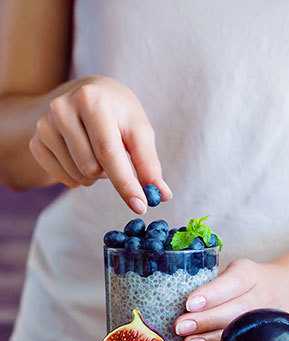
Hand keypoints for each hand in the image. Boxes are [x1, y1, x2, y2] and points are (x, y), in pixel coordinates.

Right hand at [29, 76, 170, 212]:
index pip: (109, 152)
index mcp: (92, 101)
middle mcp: (62, 109)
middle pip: (92, 168)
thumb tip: (162, 195)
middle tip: (116, 155)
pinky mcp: (35, 140)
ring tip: (98, 152)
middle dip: (111, 173)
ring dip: (96, 175)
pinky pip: (62, 178)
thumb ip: (149, 163)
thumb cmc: (120, 115)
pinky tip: (82, 157)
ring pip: (78, 176)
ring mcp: (44, 125)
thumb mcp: (139, 131)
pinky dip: (79, 177)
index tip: (141, 206)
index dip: (126, 183)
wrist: (89, 94)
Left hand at [174, 259, 288, 340]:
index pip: (233, 282)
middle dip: (206, 320)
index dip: (211, 293)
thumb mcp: (239, 271)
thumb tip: (170, 300)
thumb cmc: (253, 281)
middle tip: (179, 327)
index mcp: (251, 275)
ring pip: (240, 332)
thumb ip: (214, 283)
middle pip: (235, 310)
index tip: (190, 303)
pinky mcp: (267, 338)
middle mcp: (262, 297)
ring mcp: (267, 320)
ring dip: (212, 340)